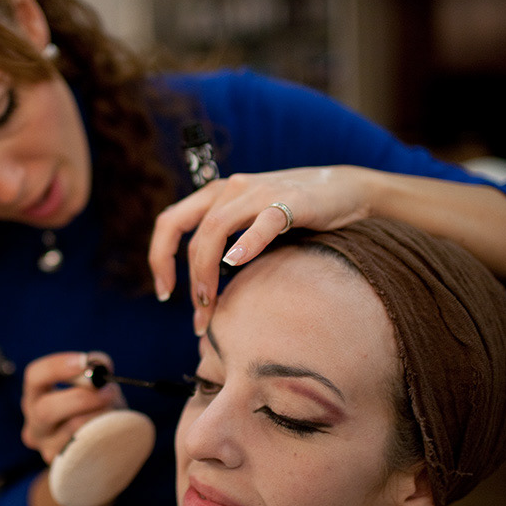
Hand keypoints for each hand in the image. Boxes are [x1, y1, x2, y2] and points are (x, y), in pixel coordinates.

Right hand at [21, 351, 124, 463]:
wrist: (99, 451)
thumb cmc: (95, 409)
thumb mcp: (95, 386)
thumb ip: (95, 372)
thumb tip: (100, 365)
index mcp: (36, 396)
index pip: (35, 376)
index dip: (58, 366)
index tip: (85, 361)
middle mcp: (34, 424)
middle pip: (45, 410)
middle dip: (80, 397)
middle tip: (108, 389)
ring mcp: (47, 448)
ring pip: (69, 431)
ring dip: (98, 415)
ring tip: (114, 408)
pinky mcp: (64, 466)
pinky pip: (85, 448)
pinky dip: (102, 433)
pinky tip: (111, 428)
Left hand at [148, 165, 374, 334]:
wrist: (345, 189)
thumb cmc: (294, 213)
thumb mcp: (249, 222)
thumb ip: (225, 242)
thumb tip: (202, 291)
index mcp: (217, 193)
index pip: (171, 221)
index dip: (160, 257)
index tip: (166, 293)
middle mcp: (232, 188)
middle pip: (195, 236)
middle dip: (191, 281)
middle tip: (199, 317)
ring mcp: (260, 192)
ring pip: (217, 229)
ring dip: (208, 271)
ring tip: (211, 304)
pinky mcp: (292, 200)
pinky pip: (265, 221)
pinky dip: (247, 242)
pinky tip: (236, 262)